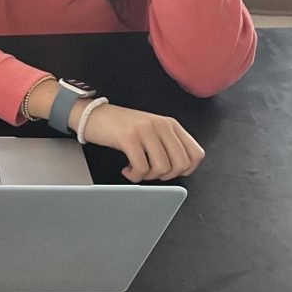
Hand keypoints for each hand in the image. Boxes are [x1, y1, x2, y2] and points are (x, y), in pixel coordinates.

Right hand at [79, 102, 204, 182]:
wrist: (94, 115)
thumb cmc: (123, 126)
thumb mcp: (152, 130)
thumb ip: (168, 144)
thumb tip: (180, 169)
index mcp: (170, 124)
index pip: (196, 154)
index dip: (186, 170)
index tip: (170, 172)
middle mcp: (161, 125)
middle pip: (180, 164)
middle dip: (166, 176)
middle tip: (151, 172)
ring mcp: (145, 130)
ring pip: (162, 168)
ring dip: (148, 176)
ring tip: (137, 169)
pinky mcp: (129, 138)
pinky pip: (141, 168)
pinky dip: (134, 176)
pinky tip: (127, 170)